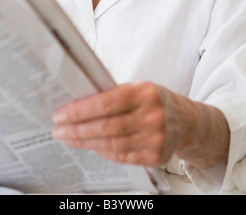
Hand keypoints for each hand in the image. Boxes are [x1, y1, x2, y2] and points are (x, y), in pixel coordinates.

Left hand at [52, 82, 193, 166]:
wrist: (187, 121)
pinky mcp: (155, 157)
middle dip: (77, 129)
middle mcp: (152, 117)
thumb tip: (79, 103)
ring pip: (111, 144)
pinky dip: (102, 151)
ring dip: (85, 142)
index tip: (61, 114)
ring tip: (68, 138)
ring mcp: (155, 139)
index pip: (106, 103)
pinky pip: (121, 156)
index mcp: (145, 93)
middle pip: (106, 127)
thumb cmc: (156, 100)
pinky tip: (89, 146)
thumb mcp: (139, 88)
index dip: (80, 111)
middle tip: (58, 129)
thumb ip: (114, 94)